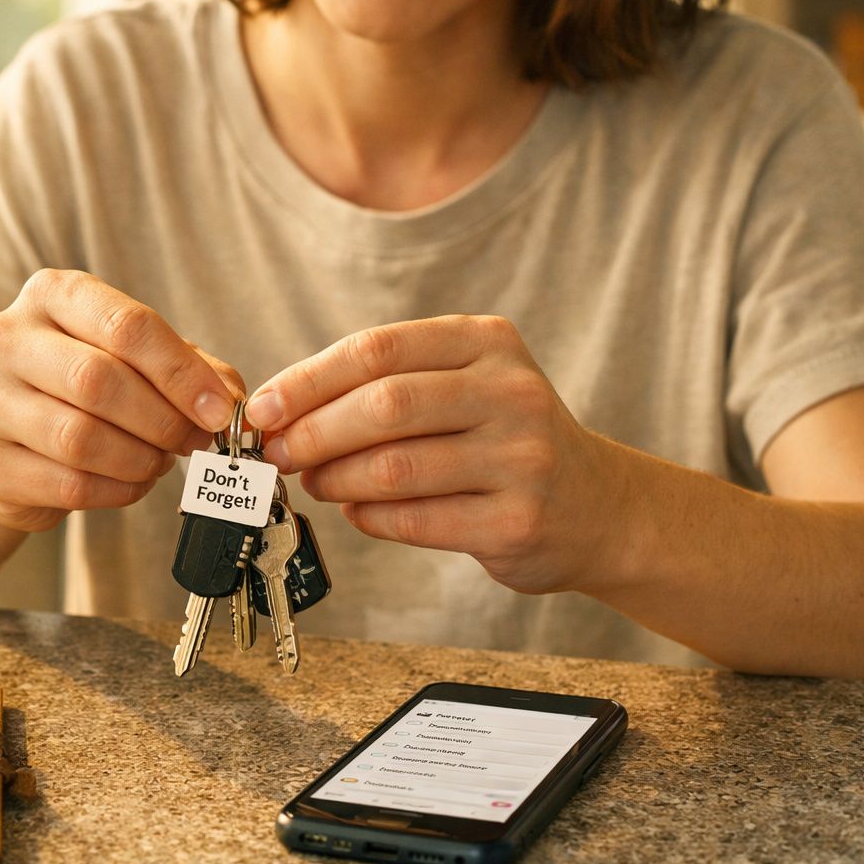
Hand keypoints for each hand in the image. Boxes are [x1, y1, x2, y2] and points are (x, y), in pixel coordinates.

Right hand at [0, 269, 242, 531]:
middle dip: (163, 420)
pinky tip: (130, 482)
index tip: (220, 410)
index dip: (182, 373)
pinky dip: (116, 491)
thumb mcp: (135, 358)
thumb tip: (231, 401)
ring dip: (140, 459)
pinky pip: (68, 484)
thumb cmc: (81, 388)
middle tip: (194, 441)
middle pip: (99, 381)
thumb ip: (187, 367)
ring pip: (80, 438)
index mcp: (49, 295)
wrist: (11, 441)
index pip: (126, 325)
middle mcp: (4, 338)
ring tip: (159, 461)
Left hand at [245, 315, 617, 594]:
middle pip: (383, 405)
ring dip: (335, 479)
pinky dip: (369, 517)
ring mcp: (521, 458)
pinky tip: (357, 511)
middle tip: (278, 453)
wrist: (600, 507)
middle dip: (313, 432)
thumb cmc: (504, 439)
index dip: (307, 380)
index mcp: (487, 342)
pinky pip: (415, 520)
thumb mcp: (465, 384)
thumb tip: (283, 411)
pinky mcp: (518, 521)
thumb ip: (386, 385)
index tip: (263, 408)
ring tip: (315, 482)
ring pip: (393, 468)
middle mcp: (511, 392)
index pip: (376, 350)